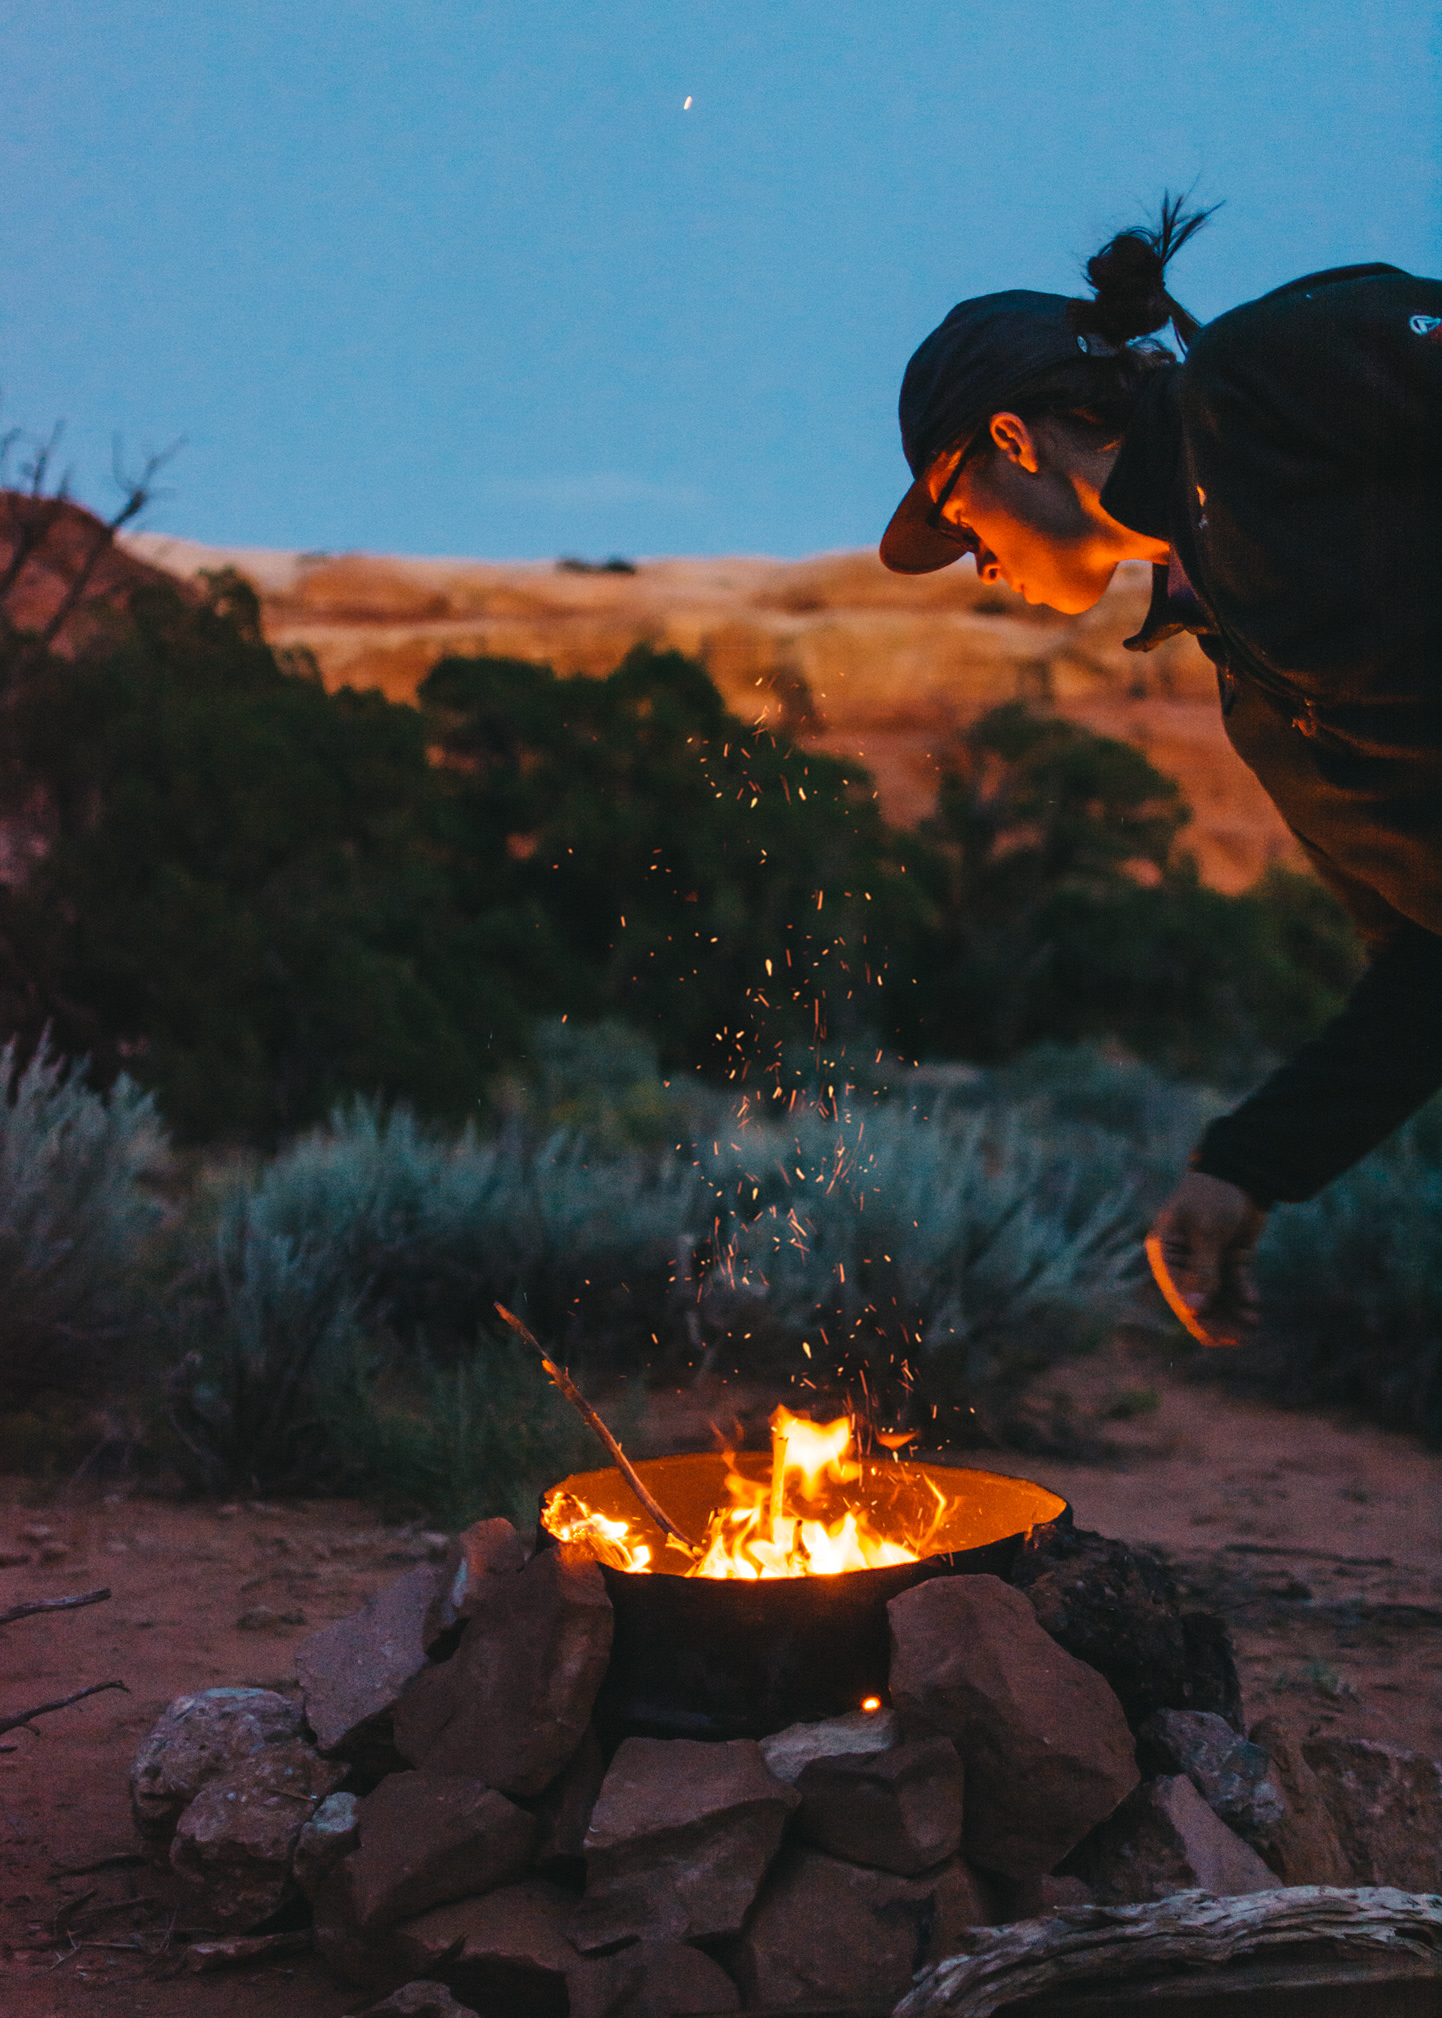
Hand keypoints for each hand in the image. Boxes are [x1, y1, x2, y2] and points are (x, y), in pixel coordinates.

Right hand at [1146, 1172, 1266, 1347]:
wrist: (1242, 1171)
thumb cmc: (1214, 1196)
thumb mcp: (1206, 1232)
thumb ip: (1203, 1271)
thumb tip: (1196, 1310)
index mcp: (1166, 1250)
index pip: (1177, 1292)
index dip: (1196, 1316)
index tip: (1217, 1336)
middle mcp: (1183, 1259)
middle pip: (1198, 1299)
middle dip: (1219, 1318)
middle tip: (1241, 1336)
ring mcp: (1207, 1259)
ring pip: (1218, 1295)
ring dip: (1234, 1310)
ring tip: (1253, 1322)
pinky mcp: (1228, 1257)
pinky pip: (1234, 1283)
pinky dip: (1243, 1294)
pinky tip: (1254, 1303)